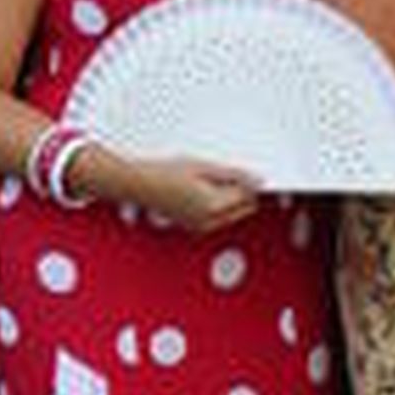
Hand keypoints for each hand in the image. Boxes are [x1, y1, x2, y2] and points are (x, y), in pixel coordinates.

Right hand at [117, 154, 259, 233]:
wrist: (138, 184)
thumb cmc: (163, 174)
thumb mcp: (203, 167)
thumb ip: (234, 175)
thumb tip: (256, 181)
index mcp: (213, 206)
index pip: (248, 196)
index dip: (248, 182)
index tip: (239, 172)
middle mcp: (209, 222)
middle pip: (243, 209)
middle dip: (241, 193)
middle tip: (222, 176)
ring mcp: (202, 227)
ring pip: (232, 215)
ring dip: (229, 200)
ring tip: (205, 183)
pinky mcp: (195, 228)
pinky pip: (218, 219)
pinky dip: (216, 206)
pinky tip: (200, 192)